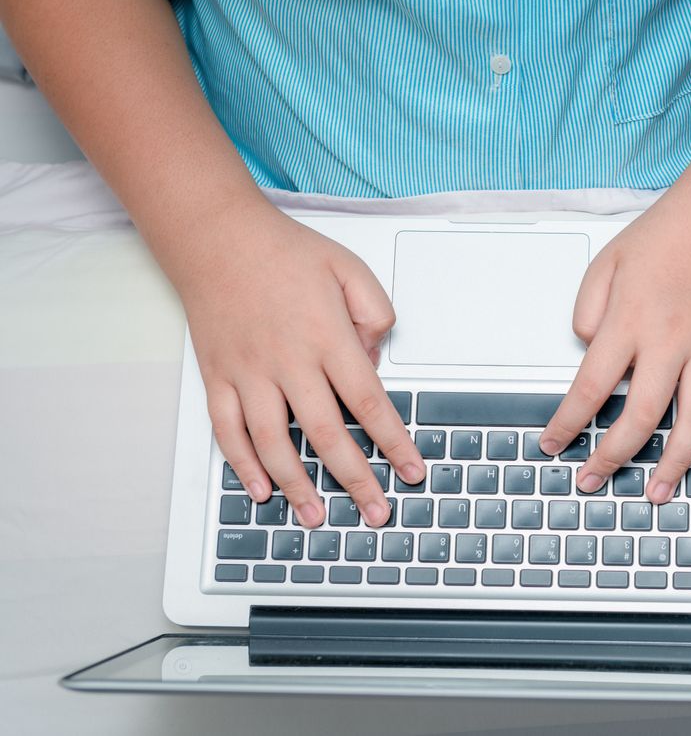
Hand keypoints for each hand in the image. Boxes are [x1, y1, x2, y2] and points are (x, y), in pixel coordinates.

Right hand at [181, 203, 425, 527]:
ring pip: (275, 443)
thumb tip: (375, 361)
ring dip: (298, 486)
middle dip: (356, 479)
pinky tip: (261, 491)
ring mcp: (248, 373)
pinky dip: (243, 466)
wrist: (216, 236)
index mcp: (328, 336)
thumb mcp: (349, 268)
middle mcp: (288, 361)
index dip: (394, 442)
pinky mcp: (217, 377)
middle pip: (327, 434)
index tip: (412, 470)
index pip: (370, 402)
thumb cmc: (284, 251)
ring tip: (318, 517)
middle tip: (376, 512)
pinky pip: (228, 431)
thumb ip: (375, 312)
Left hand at [538, 192, 690, 502]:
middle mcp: (671, 339)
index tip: (554, 444)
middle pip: (640, 416)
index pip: (590, 388)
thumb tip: (588, 354)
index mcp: (630, 320)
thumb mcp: (605, 262)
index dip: (567, 424)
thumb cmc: (665, 235)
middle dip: (613, 458)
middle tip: (594, 480)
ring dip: (673, 464)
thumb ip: (587, 312)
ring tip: (655, 491)